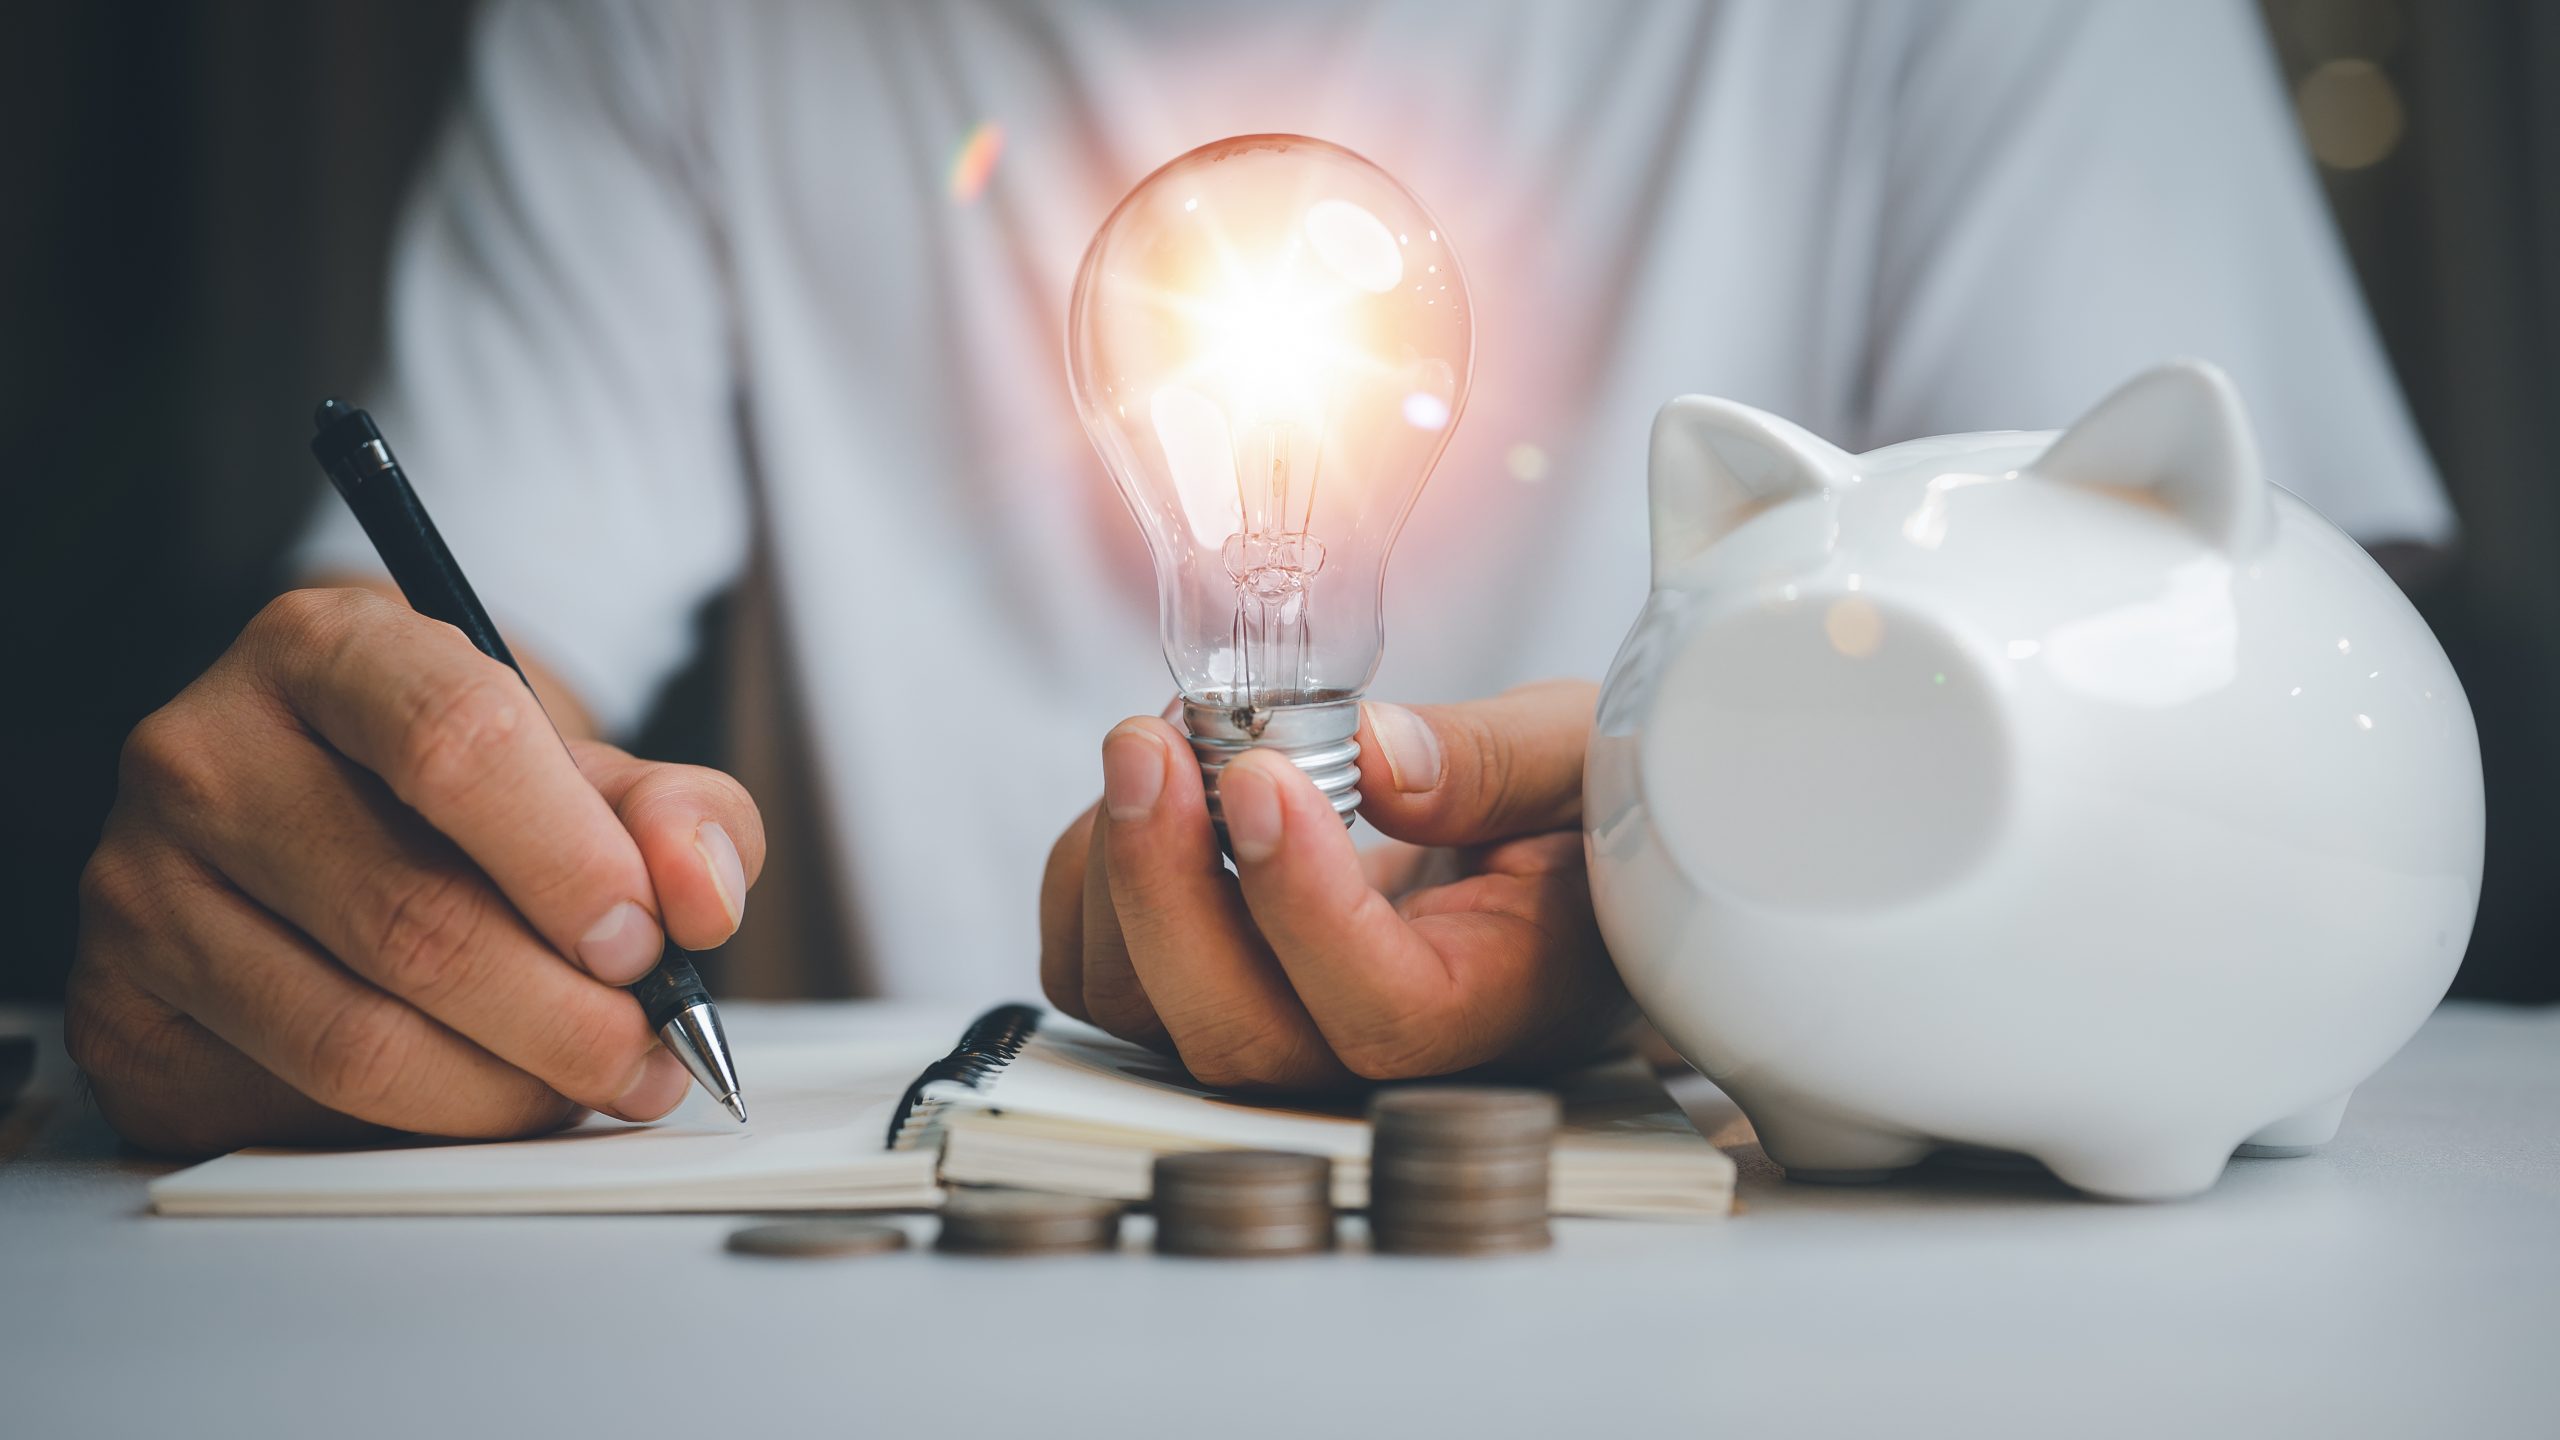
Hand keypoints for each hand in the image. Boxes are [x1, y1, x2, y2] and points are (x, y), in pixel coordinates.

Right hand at [66, 588, 765, 1155]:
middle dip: (564, 1017)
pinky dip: (415, 1129)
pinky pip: (292, 1107)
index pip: (455, 738)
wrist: (332, 821)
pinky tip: (474, 1096)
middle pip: (412, 918)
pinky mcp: (119, 1009)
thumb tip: (701, 897)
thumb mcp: (590, 774)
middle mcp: (204, 754)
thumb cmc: (466, 799)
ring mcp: (142, 884)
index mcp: (326, 650)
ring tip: (578, 1084)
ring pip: (355, 1038)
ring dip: (503, 1092)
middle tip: (644, 1056)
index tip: (647, 942)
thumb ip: (679, 818)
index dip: (570, 862)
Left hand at [1040, 679, 1633, 1088]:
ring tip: (1161, 738)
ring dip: (1116, 872)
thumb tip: (1377, 758)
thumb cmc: (1578, 815)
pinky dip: (1088, 880)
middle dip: (1166, 889)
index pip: (1386, 1013)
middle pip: (1241, 1040)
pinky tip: (1146, 789)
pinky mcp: (1211, 999)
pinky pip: (1101, 980)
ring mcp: (1284, 1037)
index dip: (1305, 907)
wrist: (1554, 859)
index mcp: (1500, 1003)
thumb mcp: (1583, 756)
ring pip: (1147, 1018)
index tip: (1264, 775)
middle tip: (1153, 742)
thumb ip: (1496, 762)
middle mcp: (1381, 1056)